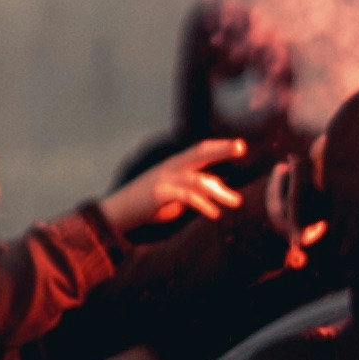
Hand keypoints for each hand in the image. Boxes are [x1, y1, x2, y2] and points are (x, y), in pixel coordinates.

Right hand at [103, 137, 245, 234]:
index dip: (219, 147)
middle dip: (221, 149)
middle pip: (199, 153)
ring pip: (197, 179)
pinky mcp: (159, 192)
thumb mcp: (174, 196)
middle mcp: (171, 167)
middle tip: (241, 147)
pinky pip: (186, 196)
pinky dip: (203, 204)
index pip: (200, 151)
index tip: (239, 146)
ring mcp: (164, 178)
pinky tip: (214, 214)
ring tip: (237, 202)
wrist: (117, 212)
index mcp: (175, 165)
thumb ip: (193, 190)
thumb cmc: (147, 204)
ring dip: (219, 191)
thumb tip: (216, 190)